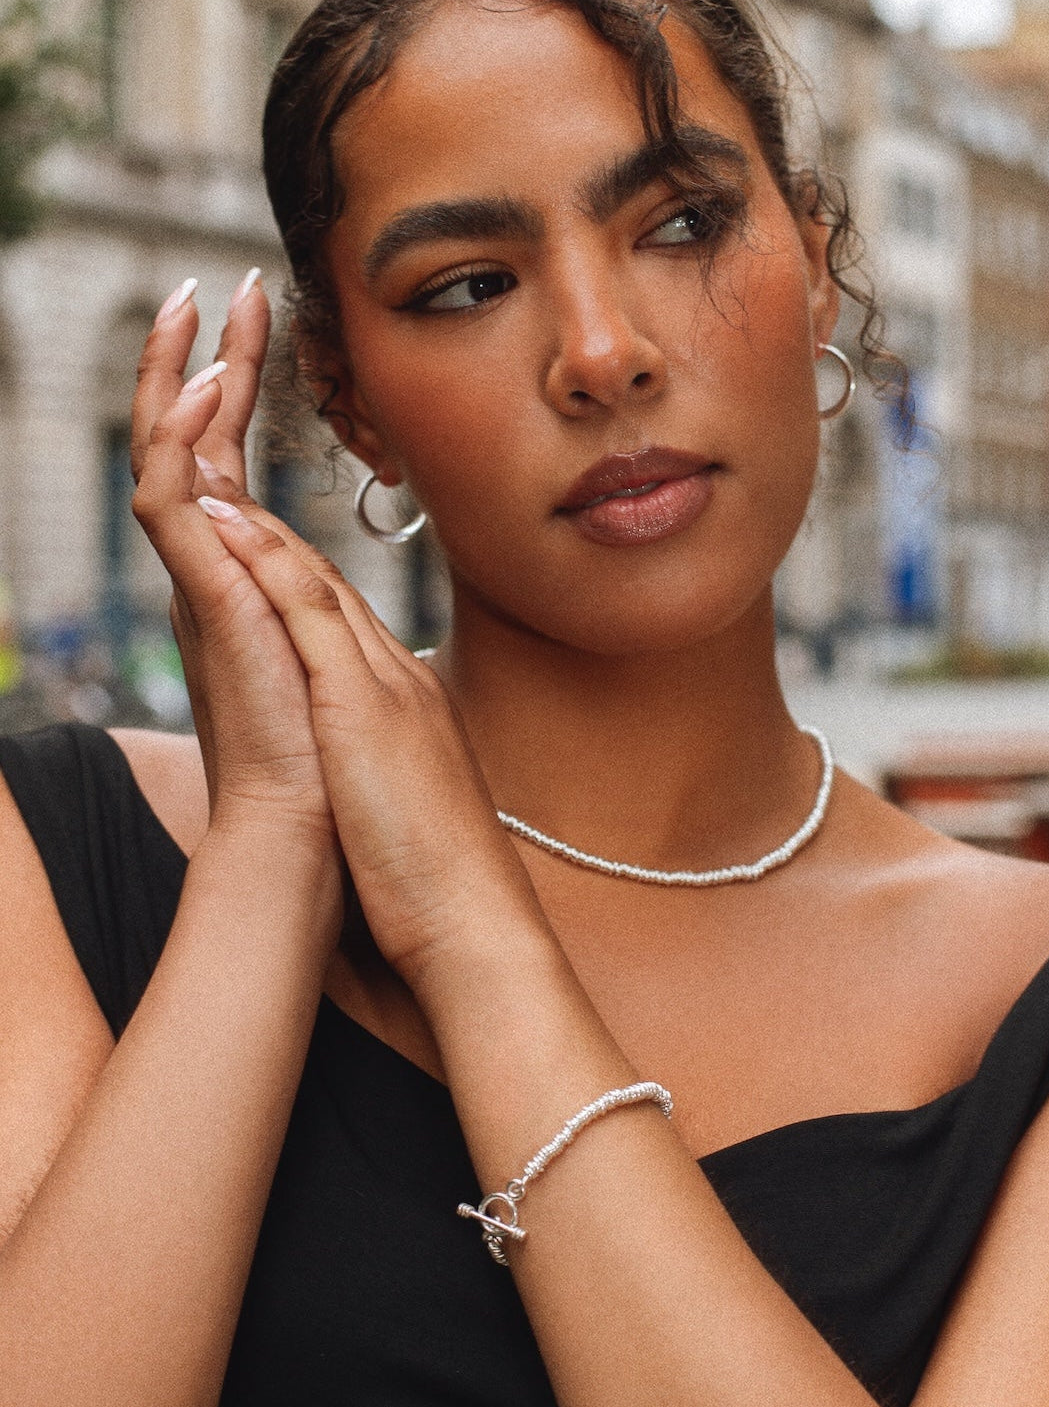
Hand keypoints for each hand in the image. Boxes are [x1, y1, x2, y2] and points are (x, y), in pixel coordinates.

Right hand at [131, 277, 334, 847]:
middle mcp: (214, 574)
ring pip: (168, 461)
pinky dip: (175, 449)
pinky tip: (192, 397)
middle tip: (223, 288)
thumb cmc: (328, 762)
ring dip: (178, 383)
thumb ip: (309, 607)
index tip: (262, 325)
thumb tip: (302, 574)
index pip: (235, 462)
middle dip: (206, 362)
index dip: (240, 395)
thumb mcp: (333, 662)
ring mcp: (202, 586)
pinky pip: (169, 508)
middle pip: (196, 444)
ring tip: (195, 312)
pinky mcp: (202, 603)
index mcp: (246, 579)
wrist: (310, 829)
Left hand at [190, 496, 549, 981]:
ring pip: (320, 584)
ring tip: (213, 480)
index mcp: (414, 711)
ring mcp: (388, 688)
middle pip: (334, 591)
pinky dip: (271, 563)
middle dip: (278, 538)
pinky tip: (232, 526)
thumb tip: (365, 787)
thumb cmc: (441, 892)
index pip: (351, 631)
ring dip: (264, 530)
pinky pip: (312, 614)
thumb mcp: (413, 817)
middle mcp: (405, 682)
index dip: (303, 583)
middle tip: (227, 486)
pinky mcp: (364, 707)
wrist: (477, 926)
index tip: (264, 550)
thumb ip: (390, 782)